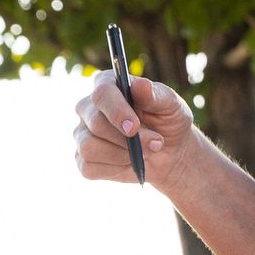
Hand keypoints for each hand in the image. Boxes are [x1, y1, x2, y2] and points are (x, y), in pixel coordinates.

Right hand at [72, 69, 200, 187]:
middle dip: (127, 139)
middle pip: (95, 123)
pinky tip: (129, 163)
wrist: (171, 153)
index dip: (117, 111)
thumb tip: (140, 84)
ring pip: (89, 147)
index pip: (102, 93)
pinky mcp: (83, 159)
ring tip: (144, 153)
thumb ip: (155, 95)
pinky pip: (88, 168)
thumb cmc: (168, 121)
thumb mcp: (171, 105)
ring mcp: (83, 133)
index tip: (134, 127)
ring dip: (121, 155)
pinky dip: (114, 169)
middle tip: (155, 144)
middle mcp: (89, 107)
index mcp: (107, 85)